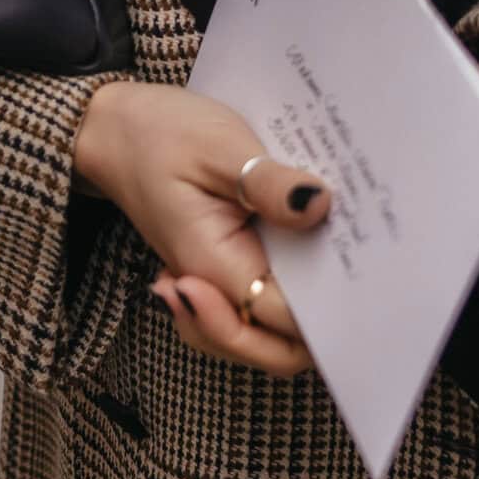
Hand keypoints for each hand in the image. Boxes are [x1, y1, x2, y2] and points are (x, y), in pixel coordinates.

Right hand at [72, 79, 332, 378]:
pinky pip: (262, 306)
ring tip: (338, 263)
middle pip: (276, 349)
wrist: (112, 129)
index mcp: (210, 263)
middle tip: (360, 276)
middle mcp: (212, 286)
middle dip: (322, 331)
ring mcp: (217, 283)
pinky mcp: (226, 267)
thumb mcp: (218, 146)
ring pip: (270, 337)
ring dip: (309, 316)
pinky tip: (312, 258)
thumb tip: (320, 206)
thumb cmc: (159, 133)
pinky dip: (291, 296)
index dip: (326, 313)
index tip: (366, 280)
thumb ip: (268, 183)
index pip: (279, 320)